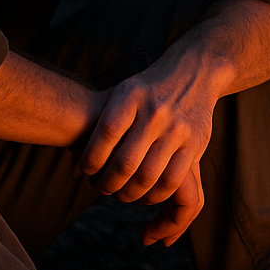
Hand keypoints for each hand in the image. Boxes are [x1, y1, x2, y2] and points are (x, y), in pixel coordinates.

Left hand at [78, 61, 220, 242]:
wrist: (193, 73)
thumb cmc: (146, 91)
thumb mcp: (123, 92)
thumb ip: (102, 124)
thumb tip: (75, 171)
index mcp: (132, 96)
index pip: (106, 133)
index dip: (91, 159)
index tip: (85, 171)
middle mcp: (155, 112)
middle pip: (126, 162)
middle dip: (108, 184)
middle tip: (101, 189)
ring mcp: (177, 129)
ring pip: (148, 176)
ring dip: (129, 194)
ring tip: (120, 195)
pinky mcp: (195, 144)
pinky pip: (172, 180)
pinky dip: (154, 196)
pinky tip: (145, 196)